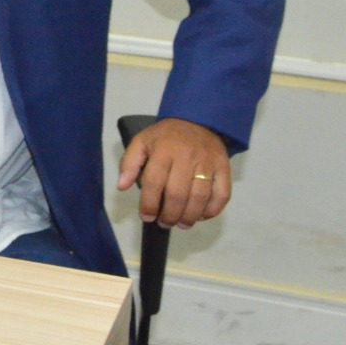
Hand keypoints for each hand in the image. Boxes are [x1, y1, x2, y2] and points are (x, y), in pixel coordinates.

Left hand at [115, 117, 230, 229]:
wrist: (198, 120)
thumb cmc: (166, 136)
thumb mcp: (142, 141)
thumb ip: (129, 163)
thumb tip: (122, 186)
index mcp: (163, 150)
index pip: (154, 182)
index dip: (149, 204)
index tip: (146, 217)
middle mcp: (186, 156)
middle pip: (177, 194)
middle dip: (169, 215)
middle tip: (165, 223)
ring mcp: (207, 162)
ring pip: (200, 197)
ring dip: (189, 217)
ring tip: (181, 224)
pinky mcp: (224, 167)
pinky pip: (222, 194)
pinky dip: (213, 210)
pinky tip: (202, 216)